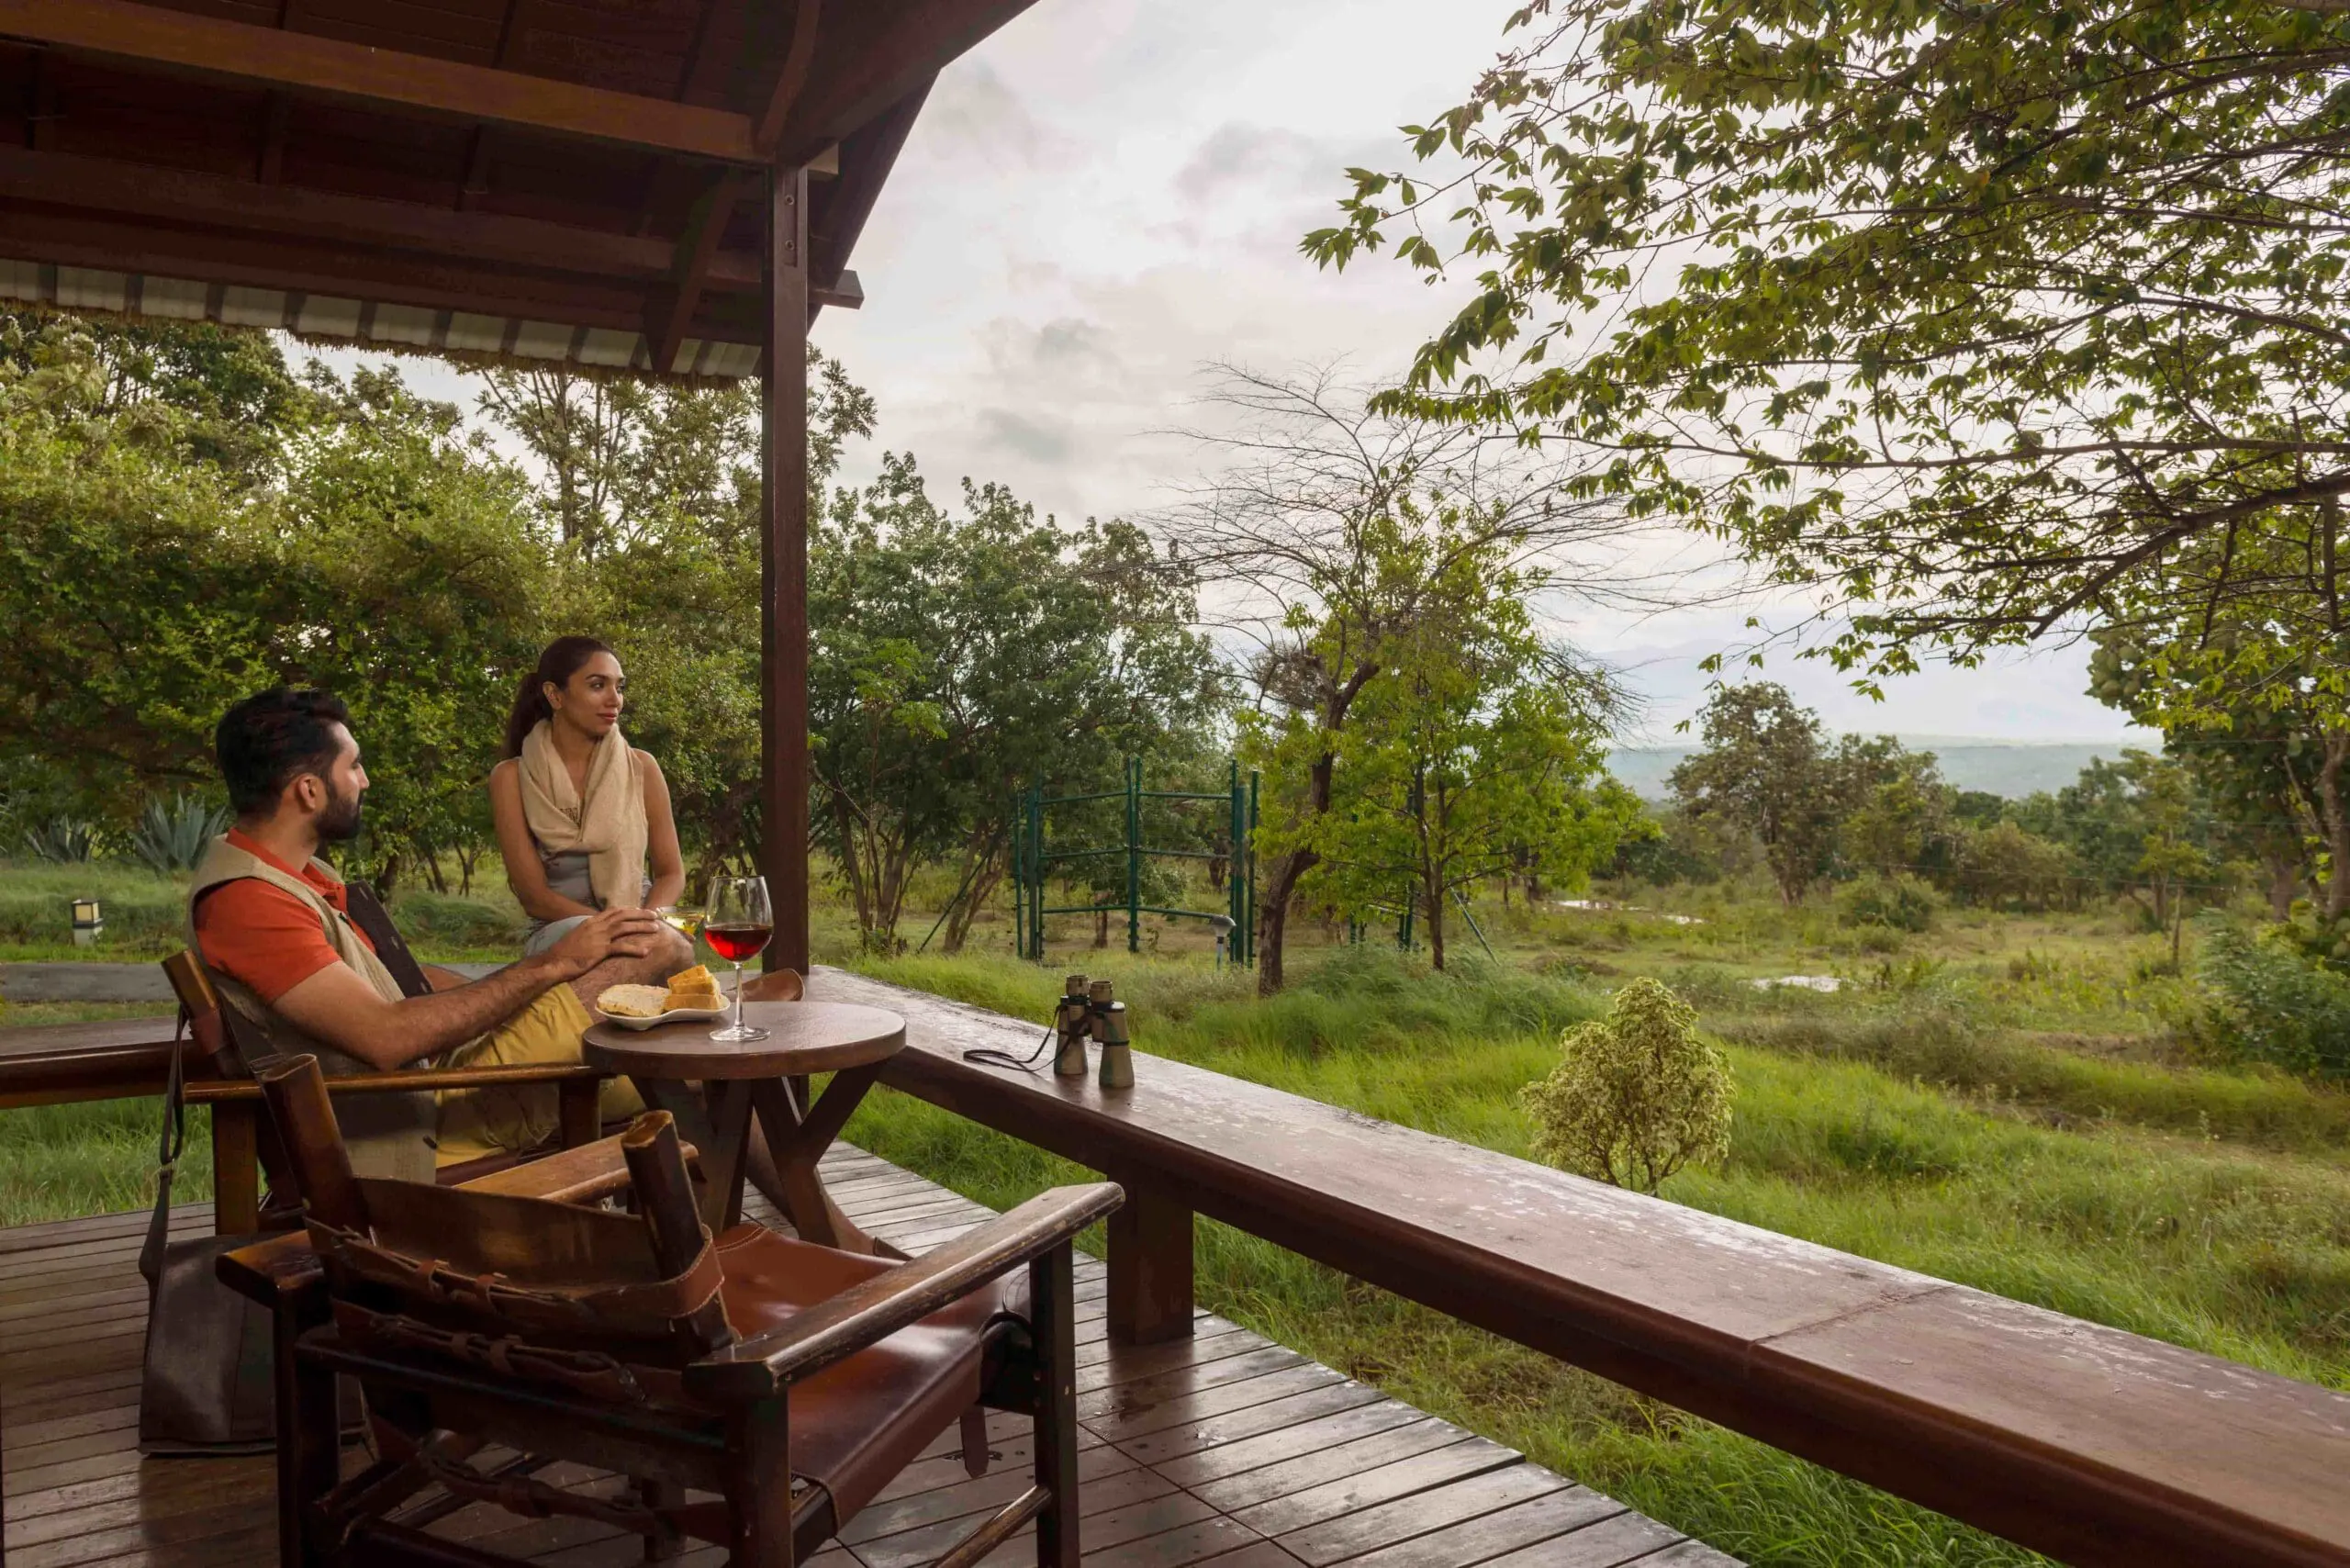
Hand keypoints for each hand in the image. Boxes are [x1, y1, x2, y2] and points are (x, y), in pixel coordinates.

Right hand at [545, 906, 665, 975]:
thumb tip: (599, 934)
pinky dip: (635, 949)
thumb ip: (590, 932)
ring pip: (625, 927)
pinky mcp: (600, 950)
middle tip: (655, 915)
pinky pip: (621, 948)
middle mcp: (597, 926)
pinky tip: (645, 952)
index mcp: (591, 922)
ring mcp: (599, 937)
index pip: (613, 911)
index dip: (629, 910)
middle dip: (640, 914)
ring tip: (656, 928)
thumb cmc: (564, 952)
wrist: (553, 961)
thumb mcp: (577, 936)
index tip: (639, 910)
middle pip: (623, 915)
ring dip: (642, 927)